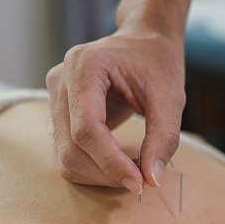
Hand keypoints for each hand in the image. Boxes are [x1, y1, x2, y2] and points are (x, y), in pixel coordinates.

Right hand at [46, 27, 184, 192]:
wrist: (143, 40)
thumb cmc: (157, 62)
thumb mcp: (170, 97)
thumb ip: (163, 138)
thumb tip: (152, 180)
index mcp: (84, 66)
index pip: (87, 129)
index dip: (111, 162)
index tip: (139, 182)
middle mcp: (60, 80)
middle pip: (71, 147)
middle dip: (106, 173)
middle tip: (142, 181)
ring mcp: (54, 96)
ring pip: (65, 156)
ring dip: (98, 175)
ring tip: (132, 171)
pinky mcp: (58, 112)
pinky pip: (67, 152)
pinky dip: (92, 168)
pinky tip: (118, 163)